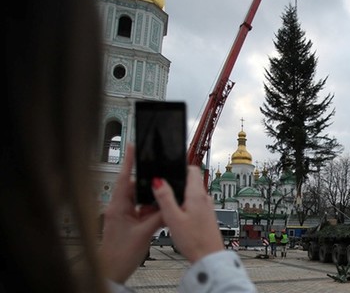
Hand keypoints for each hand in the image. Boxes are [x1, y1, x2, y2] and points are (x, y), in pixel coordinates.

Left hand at [100, 145, 162, 282]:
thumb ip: (158, 216)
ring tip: (162, 206)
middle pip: (136, 188)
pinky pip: (142, 211)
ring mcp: (123, 215)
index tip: (133, 146)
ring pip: (141, 201)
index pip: (123, 178)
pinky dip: (151, 212)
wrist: (112, 272)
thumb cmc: (119, 256)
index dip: (128, 161)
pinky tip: (160, 216)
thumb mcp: (144, 234)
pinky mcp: (127, 223)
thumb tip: (169, 204)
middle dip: (150, 187)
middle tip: (163, 184)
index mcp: (117, 207)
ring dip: (152, 202)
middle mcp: (118, 208)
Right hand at [151, 165, 222, 262]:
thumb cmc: (194, 241)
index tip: (168, 169)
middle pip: (190, 181)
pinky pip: (194, 203)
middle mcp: (205, 198)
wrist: (209, 258)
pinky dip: (185, 204)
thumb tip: (158, 181)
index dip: (179, 167)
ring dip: (180, 194)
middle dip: (176, 182)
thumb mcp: (173, 218)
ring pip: (192, 193)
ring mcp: (207, 207)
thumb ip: (165, 198)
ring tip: (166, 203)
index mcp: (197, 195)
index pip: (192, 170)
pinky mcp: (206, 216)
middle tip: (162, 188)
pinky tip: (176, 215)